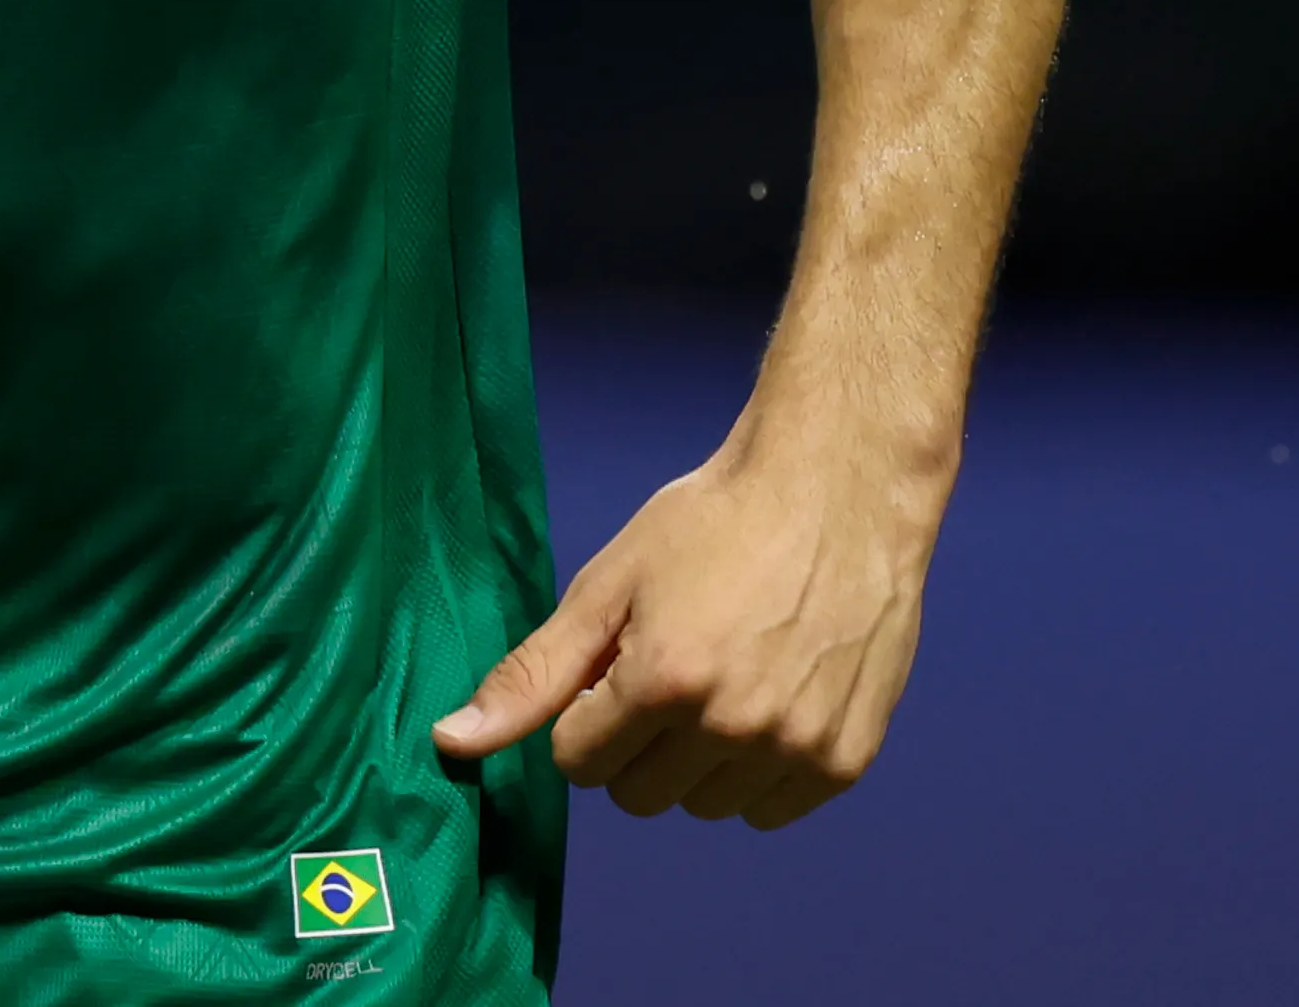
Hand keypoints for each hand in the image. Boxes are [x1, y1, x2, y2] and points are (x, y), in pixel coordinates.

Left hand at [428, 427, 943, 829]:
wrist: (835, 488)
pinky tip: (769, 698)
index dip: (585, 714)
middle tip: (669, 666)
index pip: (577, 763)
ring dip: (697, 762)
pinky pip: (770, 810)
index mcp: (663, 683)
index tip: (615, 665)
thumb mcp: (609, 585)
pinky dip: (757, 771)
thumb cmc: (714, 522)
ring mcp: (797, 747)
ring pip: (704, 807)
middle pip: (637, 794)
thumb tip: (451, 743)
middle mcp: (734, 727)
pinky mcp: (847, 759)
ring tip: (724, 677)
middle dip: (634, 742)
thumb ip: (533, 674)